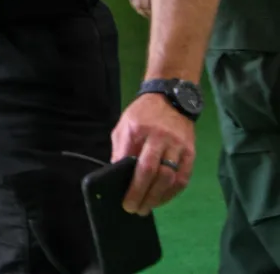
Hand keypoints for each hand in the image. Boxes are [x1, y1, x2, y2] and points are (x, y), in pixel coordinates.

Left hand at [111, 93, 195, 214]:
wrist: (171, 98)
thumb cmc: (142, 115)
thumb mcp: (124, 126)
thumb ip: (120, 150)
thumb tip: (116, 176)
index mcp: (138, 130)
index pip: (133, 162)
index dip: (130, 184)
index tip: (124, 200)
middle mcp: (160, 138)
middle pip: (152, 172)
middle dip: (143, 194)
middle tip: (135, 209)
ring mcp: (178, 146)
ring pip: (170, 177)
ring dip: (158, 197)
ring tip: (147, 208)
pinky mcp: (191, 152)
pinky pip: (183, 177)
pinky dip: (173, 192)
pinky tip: (163, 199)